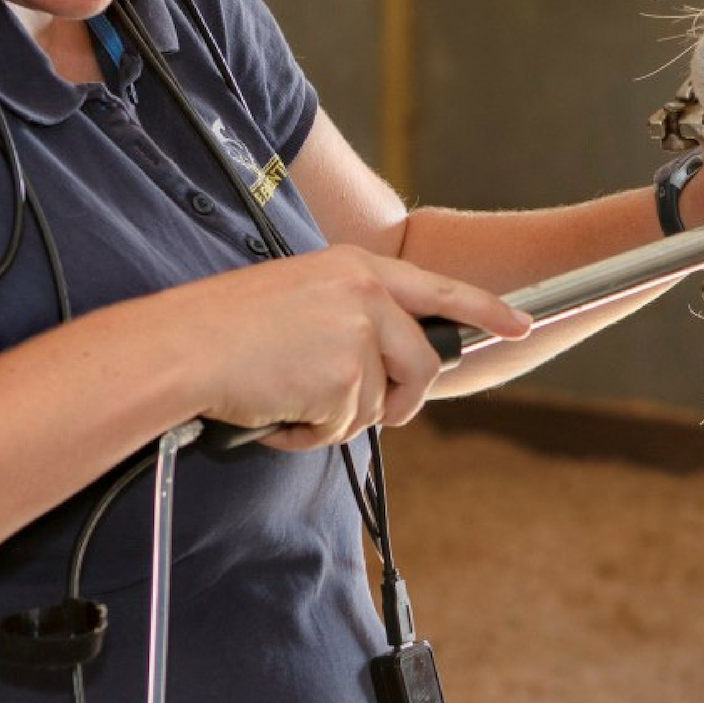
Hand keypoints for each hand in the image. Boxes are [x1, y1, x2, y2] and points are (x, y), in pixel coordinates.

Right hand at [139, 247, 530, 447]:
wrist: (183, 347)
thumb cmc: (224, 326)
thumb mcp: (302, 297)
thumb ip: (355, 317)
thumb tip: (390, 367)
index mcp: (358, 268)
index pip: (441, 289)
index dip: (487, 310)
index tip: (520, 326)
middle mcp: (368, 296)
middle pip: (422, 364)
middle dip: (402, 402)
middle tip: (372, 415)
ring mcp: (360, 337)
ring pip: (380, 404)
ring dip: (338, 417)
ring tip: (288, 398)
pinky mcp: (344, 381)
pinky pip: (343, 429)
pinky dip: (309, 434)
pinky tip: (276, 410)